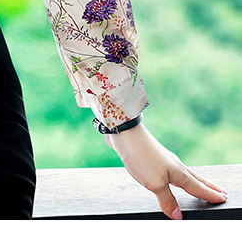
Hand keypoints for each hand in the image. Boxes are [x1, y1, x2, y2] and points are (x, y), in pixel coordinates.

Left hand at [103, 122, 227, 218]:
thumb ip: (167, 200)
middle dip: (209, 187)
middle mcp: (175, 165)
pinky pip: (172, 170)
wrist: (124, 132)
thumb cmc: (141, 156)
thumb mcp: (154, 184)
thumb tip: (178, 215)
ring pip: (185, 173)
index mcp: (179, 173)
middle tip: (222, 193)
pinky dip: (180, 176)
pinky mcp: (154, 156)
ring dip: (196, 180)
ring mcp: (165, 159)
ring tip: (203, 185)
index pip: (199, 188)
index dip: (210, 195)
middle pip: (196, 179)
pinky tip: (173, 176)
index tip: (223, 198)